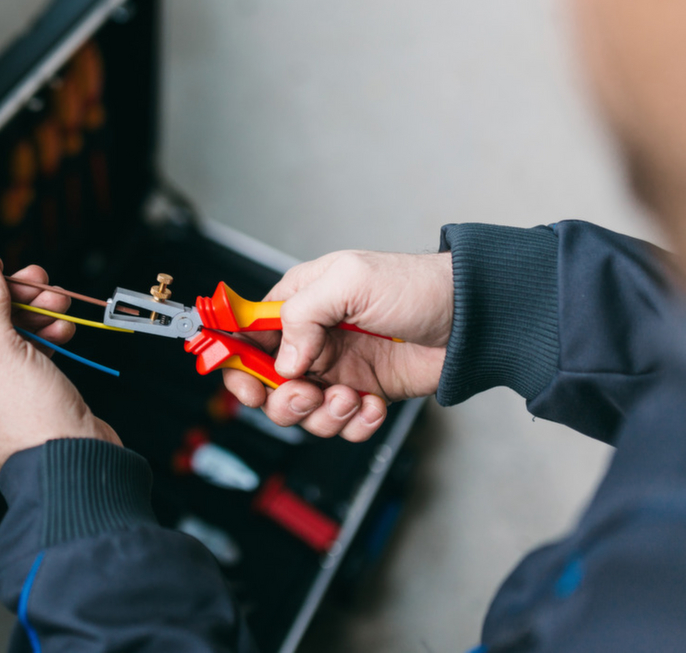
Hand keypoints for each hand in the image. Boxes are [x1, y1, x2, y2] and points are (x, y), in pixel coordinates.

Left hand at [0, 248, 119, 476]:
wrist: (77, 465)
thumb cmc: (29, 425)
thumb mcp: (0, 348)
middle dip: (7, 298)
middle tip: (33, 279)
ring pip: (0, 336)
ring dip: (31, 313)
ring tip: (57, 300)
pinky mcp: (14, 398)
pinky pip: (20, 355)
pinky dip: (41, 337)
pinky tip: (61, 327)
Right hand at [223, 251, 451, 441]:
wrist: (471, 318)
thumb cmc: (413, 286)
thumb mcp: (349, 281)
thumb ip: (303, 314)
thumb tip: (283, 361)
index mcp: (297, 304)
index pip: (245, 335)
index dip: (236, 361)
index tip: (247, 382)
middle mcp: (310, 341)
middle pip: (265, 385)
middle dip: (282, 399)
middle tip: (308, 392)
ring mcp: (336, 371)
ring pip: (301, 413)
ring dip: (323, 415)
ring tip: (351, 396)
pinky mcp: (362, 395)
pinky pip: (341, 425)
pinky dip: (355, 424)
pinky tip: (373, 404)